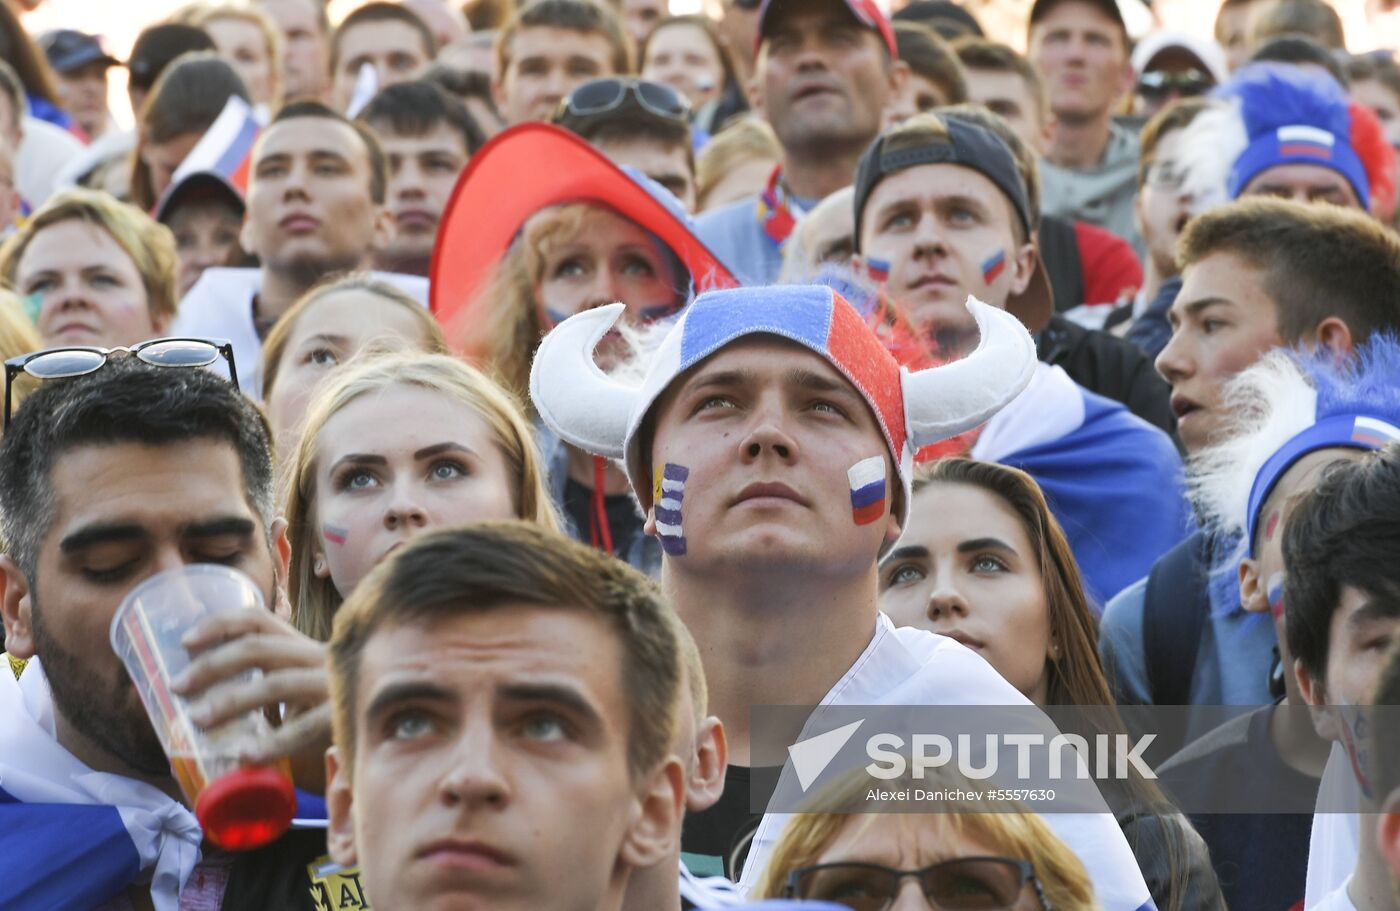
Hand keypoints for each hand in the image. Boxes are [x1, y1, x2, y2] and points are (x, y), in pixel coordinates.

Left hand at [171, 608, 330, 782]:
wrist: (392, 733)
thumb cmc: (331, 718)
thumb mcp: (298, 695)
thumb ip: (264, 693)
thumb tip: (199, 707)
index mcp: (303, 648)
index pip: (259, 620)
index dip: (219, 624)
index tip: (184, 642)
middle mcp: (320, 657)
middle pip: (260, 647)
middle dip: (213, 665)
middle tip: (179, 687)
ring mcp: (335, 685)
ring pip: (278, 683)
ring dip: (232, 700)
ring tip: (199, 721)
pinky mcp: (346, 716)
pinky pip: (305, 728)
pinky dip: (272, 742)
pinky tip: (246, 756)